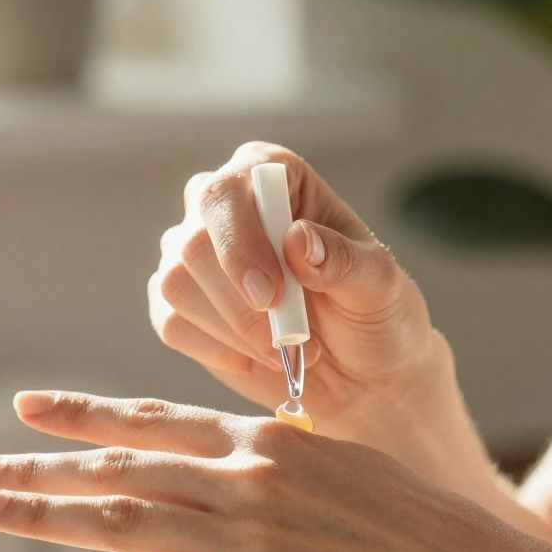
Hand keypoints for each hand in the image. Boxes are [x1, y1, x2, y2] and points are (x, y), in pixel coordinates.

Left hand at [0, 389, 551, 551]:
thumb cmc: (424, 530)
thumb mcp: (347, 472)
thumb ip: (285, 471)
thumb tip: (245, 475)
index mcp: (266, 443)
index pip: (153, 421)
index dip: (85, 415)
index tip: (29, 408)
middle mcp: (244, 479)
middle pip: (118, 469)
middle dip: (38, 469)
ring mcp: (244, 540)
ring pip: (119, 521)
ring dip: (42, 514)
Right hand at [147, 141, 443, 437]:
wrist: (361, 374)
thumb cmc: (374, 314)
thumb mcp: (379, 285)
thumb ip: (343, 260)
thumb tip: (296, 240)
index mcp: (273, 176)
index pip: (228, 190)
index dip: (240, 241)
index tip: (270, 296)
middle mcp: (225, 206)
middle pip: (194, 242)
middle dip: (240, 305)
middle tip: (293, 339)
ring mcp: (195, 253)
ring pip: (177, 284)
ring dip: (235, 332)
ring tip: (287, 350)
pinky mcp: (181, 302)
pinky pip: (173, 323)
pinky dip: (220, 351)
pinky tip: (259, 358)